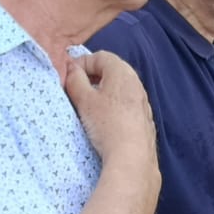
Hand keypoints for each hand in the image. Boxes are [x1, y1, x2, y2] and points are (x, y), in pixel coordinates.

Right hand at [64, 50, 156, 167]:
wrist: (132, 156)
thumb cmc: (107, 124)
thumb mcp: (83, 99)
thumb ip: (74, 79)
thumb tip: (71, 68)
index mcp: (123, 73)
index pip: (100, 56)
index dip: (82, 62)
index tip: (69, 75)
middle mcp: (137, 84)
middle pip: (112, 70)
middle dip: (92, 75)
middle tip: (76, 88)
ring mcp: (143, 102)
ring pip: (119, 88)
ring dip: (102, 91)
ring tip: (87, 104)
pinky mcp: (144, 119)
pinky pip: (126, 104)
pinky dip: (113, 104)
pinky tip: (103, 118)